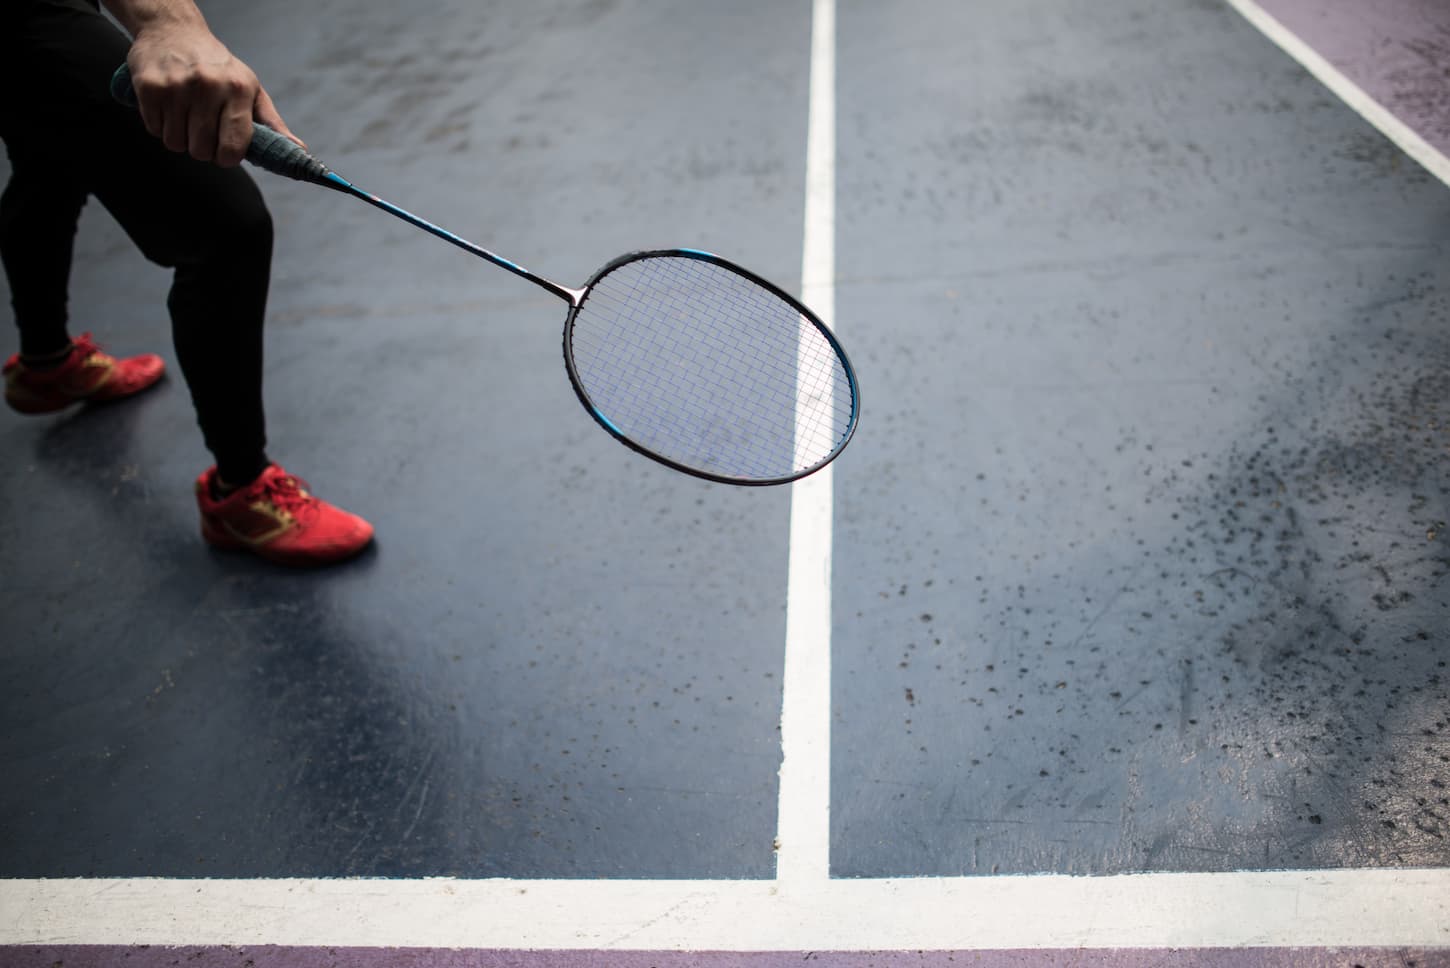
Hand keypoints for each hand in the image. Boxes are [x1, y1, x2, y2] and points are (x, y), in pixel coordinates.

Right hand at [125, 21, 303, 165]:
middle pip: (202, 150)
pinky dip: (160, 126)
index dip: (227, 158)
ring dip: (180, 138)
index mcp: (238, 89)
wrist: (174, 30)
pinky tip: (168, 106)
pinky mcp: (150, 87)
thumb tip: (300, 149)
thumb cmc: (219, 67)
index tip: (224, 152)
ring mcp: (177, 87)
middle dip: (202, 148)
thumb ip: (272, 123)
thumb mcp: (251, 89)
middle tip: (203, 130)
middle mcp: (208, 86)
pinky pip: (155, 130)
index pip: (233, 147)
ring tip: (186, 115)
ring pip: (176, 144)